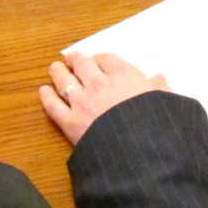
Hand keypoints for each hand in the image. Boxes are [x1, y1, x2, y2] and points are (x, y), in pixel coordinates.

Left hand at [39, 52, 169, 145]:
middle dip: (77, 60)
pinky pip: (54, 106)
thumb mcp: (164, 102)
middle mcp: (100, 84)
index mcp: (124, 76)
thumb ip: (159, 89)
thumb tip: (160, 78)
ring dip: (59, 73)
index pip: (108, 59)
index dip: (101, 58)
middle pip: (84, 65)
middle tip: (72, 58)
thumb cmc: (155, 124)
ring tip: (54, 68)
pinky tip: (43, 91)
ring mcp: (82, 102)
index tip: (98, 59)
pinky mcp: (71, 122)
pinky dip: (47, 97)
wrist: (139, 149)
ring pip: (66, 81)